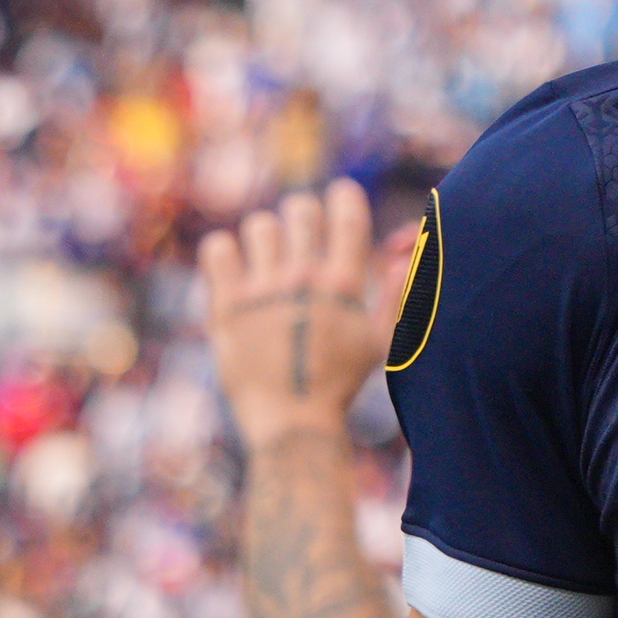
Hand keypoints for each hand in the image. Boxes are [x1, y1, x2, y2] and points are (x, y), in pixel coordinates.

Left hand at [201, 179, 416, 437]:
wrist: (293, 421)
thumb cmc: (340, 383)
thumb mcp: (380, 342)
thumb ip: (394, 295)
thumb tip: (400, 256)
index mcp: (343, 284)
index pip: (346, 215)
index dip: (344, 197)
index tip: (339, 195)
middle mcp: (303, 279)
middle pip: (300, 210)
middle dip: (303, 213)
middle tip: (300, 229)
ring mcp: (263, 291)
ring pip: (259, 225)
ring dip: (266, 234)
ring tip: (267, 254)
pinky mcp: (227, 306)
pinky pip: (217, 249)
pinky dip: (225, 251)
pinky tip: (234, 267)